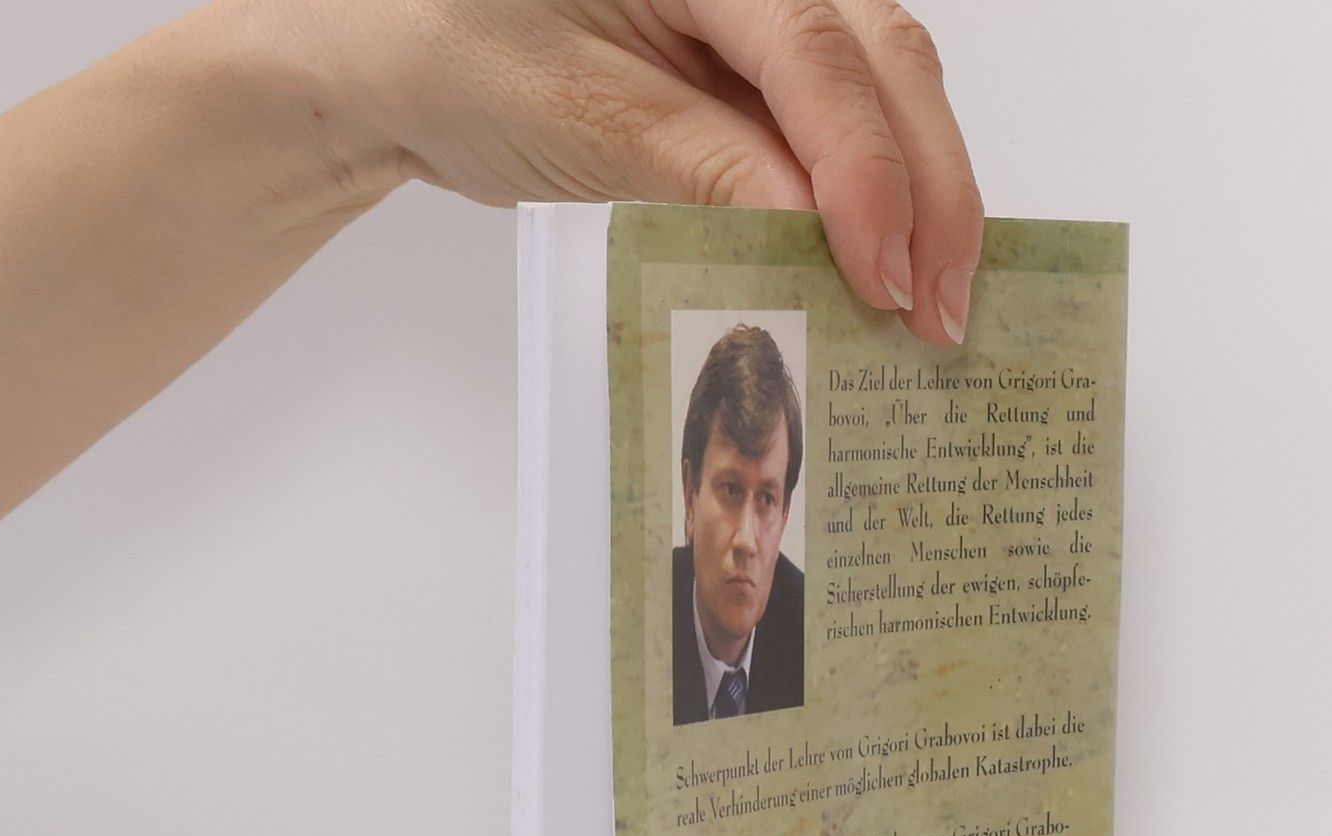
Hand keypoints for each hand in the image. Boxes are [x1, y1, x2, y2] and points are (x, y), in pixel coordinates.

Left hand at [265, 0, 983, 343]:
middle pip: (883, 57)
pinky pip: (838, 115)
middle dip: (927, 187)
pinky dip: (871, 191)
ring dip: (918, 192)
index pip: (817, 52)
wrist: (389, 49)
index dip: (866, 171)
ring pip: (880, 84)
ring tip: (933, 300)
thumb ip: (706, 164)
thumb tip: (817, 235)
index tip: (886, 276)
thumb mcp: (577, 115)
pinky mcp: (751, 58)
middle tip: (942, 309)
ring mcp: (758, 5)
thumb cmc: (448, 49)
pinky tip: (889, 259)